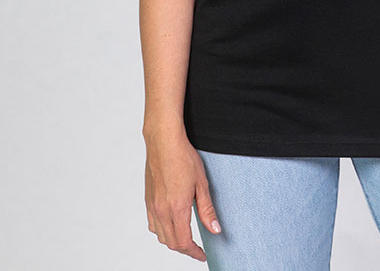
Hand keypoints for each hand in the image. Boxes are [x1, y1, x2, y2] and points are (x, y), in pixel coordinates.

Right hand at [144, 126, 221, 260]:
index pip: (184, 242)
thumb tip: (215, 229)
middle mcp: (161, 210)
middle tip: (197, 249)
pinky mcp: (148, 200)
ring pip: (160, 236)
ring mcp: (152, 206)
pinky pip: (153, 224)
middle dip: (185, 249)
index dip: (194, 253)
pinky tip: (170, 224)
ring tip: (186, 238)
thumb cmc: (182, 157)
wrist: (163, 141)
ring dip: (173, 241)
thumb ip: (207, 209)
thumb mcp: (201, 183)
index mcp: (176, 208)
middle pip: (171, 243)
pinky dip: (162, 231)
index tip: (202, 255)